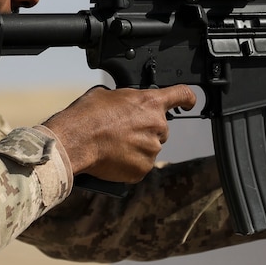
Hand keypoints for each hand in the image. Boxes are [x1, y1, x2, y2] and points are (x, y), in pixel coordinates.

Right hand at [42, 85, 196, 183]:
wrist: (75, 141)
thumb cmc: (86, 116)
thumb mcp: (107, 95)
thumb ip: (126, 101)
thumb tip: (124, 106)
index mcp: (150, 102)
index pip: (182, 95)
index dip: (187, 98)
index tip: (189, 102)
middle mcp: (157, 125)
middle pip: (160, 128)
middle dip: (145, 130)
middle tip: (122, 132)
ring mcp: (152, 149)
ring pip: (149, 148)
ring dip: (136, 148)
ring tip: (112, 146)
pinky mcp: (143, 169)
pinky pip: (140, 166)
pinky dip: (129, 164)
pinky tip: (113, 159)